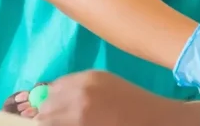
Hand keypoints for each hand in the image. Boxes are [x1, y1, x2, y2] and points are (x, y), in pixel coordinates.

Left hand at [13, 72, 199, 125]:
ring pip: (49, 122)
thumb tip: (47, 99)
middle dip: (48, 118)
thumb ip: (76, 87)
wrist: (154, 119)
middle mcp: (79, 96)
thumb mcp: (103, 83)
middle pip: (45, 111)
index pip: (49, 92)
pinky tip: (79, 125)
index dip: (47, 104)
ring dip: (54, 123)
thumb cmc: (131, 101)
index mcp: (85, 79)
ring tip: (73, 122)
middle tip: (59, 121)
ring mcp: (80, 117)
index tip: (46, 112)